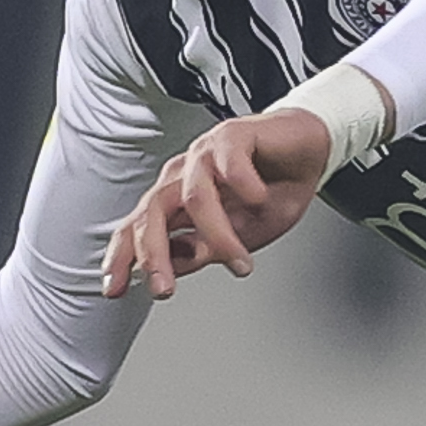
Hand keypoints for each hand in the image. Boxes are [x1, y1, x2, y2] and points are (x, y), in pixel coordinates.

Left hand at [101, 94, 356, 297]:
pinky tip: (259, 198)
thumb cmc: (275, 187)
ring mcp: (206, 154)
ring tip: (241, 261)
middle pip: (153, 213)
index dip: (122, 257)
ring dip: (217, 235)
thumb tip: (175, 268)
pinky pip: (229, 163)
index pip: (139, 228)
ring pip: (194, 196)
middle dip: (153, 254)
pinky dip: (244, 185)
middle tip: (164, 289)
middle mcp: (184, 176)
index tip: (114, 289)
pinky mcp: (233, 136)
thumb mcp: (241, 234)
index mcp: (178, 199)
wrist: (311, 148)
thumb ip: (205, 250)